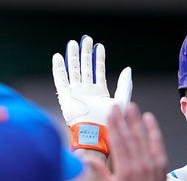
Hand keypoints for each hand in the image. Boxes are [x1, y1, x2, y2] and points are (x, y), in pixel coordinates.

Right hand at [52, 35, 131, 154]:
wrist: (95, 134)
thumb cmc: (110, 122)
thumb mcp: (122, 100)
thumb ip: (124, 85)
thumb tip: (128, 69)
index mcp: (99, 92)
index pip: (98, 71)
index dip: (99, 58)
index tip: (98, 46)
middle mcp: (86, 91)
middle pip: (85, 68)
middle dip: (85, 53)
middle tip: (85, 39)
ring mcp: (75, 93)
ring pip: (73, 70)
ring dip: (73, 57)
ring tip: (73, 43)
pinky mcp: (65, 96)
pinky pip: (60, 79)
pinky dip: (59, 68)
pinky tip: (59, 57)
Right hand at [86, 103, 168, 180]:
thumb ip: (98, 171)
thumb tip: (84, 158)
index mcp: (125, 170)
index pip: (118, 143)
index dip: (114, 127)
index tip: (110, 115)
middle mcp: (139, 165)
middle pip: (129, 137)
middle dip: (123, 120)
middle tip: (118, 106)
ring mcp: (152, 162)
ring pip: (143, 137)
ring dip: (136, 121)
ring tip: (132, 108)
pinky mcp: (161, 161)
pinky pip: (157, 142)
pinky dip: (153, 129)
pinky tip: (148, 118)